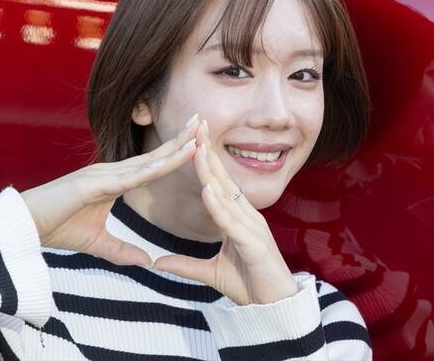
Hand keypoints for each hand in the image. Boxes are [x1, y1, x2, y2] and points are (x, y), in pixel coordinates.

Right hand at [19, 114, 201, 266]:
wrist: (21, 229)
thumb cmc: (55, 228)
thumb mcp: (97, 244)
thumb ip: (122, 251)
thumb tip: (147, 262)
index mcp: (114, 180)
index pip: (152, 165)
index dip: (175, 153)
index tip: (198, 141)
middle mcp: (110, 171)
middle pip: (153, 155)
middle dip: (180, 139)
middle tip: (204, 121)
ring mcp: (101, 174)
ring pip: (145, 162)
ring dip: (172, 149)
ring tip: (197, 136)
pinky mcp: (91, 184)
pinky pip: (127, 177)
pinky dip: (150, 170)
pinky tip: (169, 162)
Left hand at [153, 121, 298, 305]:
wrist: (275, 309)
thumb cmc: (250, 287)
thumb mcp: (211, 274)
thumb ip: (186, 266)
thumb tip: (159, 262)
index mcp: (239, 218)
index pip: (219, 183)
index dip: (205, 161)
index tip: (192, 138)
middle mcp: (247, 216)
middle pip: (224, 178)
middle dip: (208, 152)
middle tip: (196, 124)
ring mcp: (252, 227)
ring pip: (228, 194)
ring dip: (211, 170)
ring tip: (196, 148)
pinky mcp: (254, 243)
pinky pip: (233, 221)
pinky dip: (219, 205)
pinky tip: (207, 189)